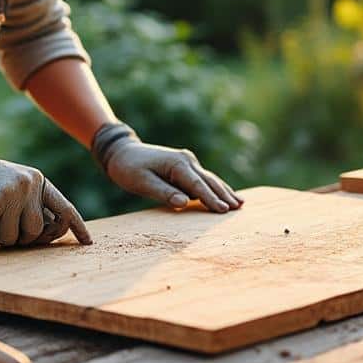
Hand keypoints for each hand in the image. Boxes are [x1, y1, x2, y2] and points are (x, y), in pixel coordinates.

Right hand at [0, 145, 91, 246]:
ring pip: (14, 238)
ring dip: (1, 237)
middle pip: (36, 231)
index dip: (76, 226)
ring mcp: (9, 194)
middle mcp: (27, 185)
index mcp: (38, 181)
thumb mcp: (16, 186)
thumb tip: (51, 233)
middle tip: (6, 226)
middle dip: (22, 237)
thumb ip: (33, 205)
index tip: (87, 242)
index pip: (63, 207)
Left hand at [102, 137, 242, 212]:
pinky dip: (216, 187)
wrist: (122, 152)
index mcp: (177, 164)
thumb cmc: (128, 168)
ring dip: (224, 191)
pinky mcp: (186, 166)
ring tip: (240, 204)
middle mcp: (186, 160)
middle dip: (224, 195)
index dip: (211, 199)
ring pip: (210, 179)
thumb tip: (184, 202)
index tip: (223, 211)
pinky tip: (227, 194)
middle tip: (238, 209)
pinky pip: (204, 179)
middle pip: (209, 181)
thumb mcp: (141, 182)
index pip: (198, 185)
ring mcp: (187, 161)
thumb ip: (163, 192)